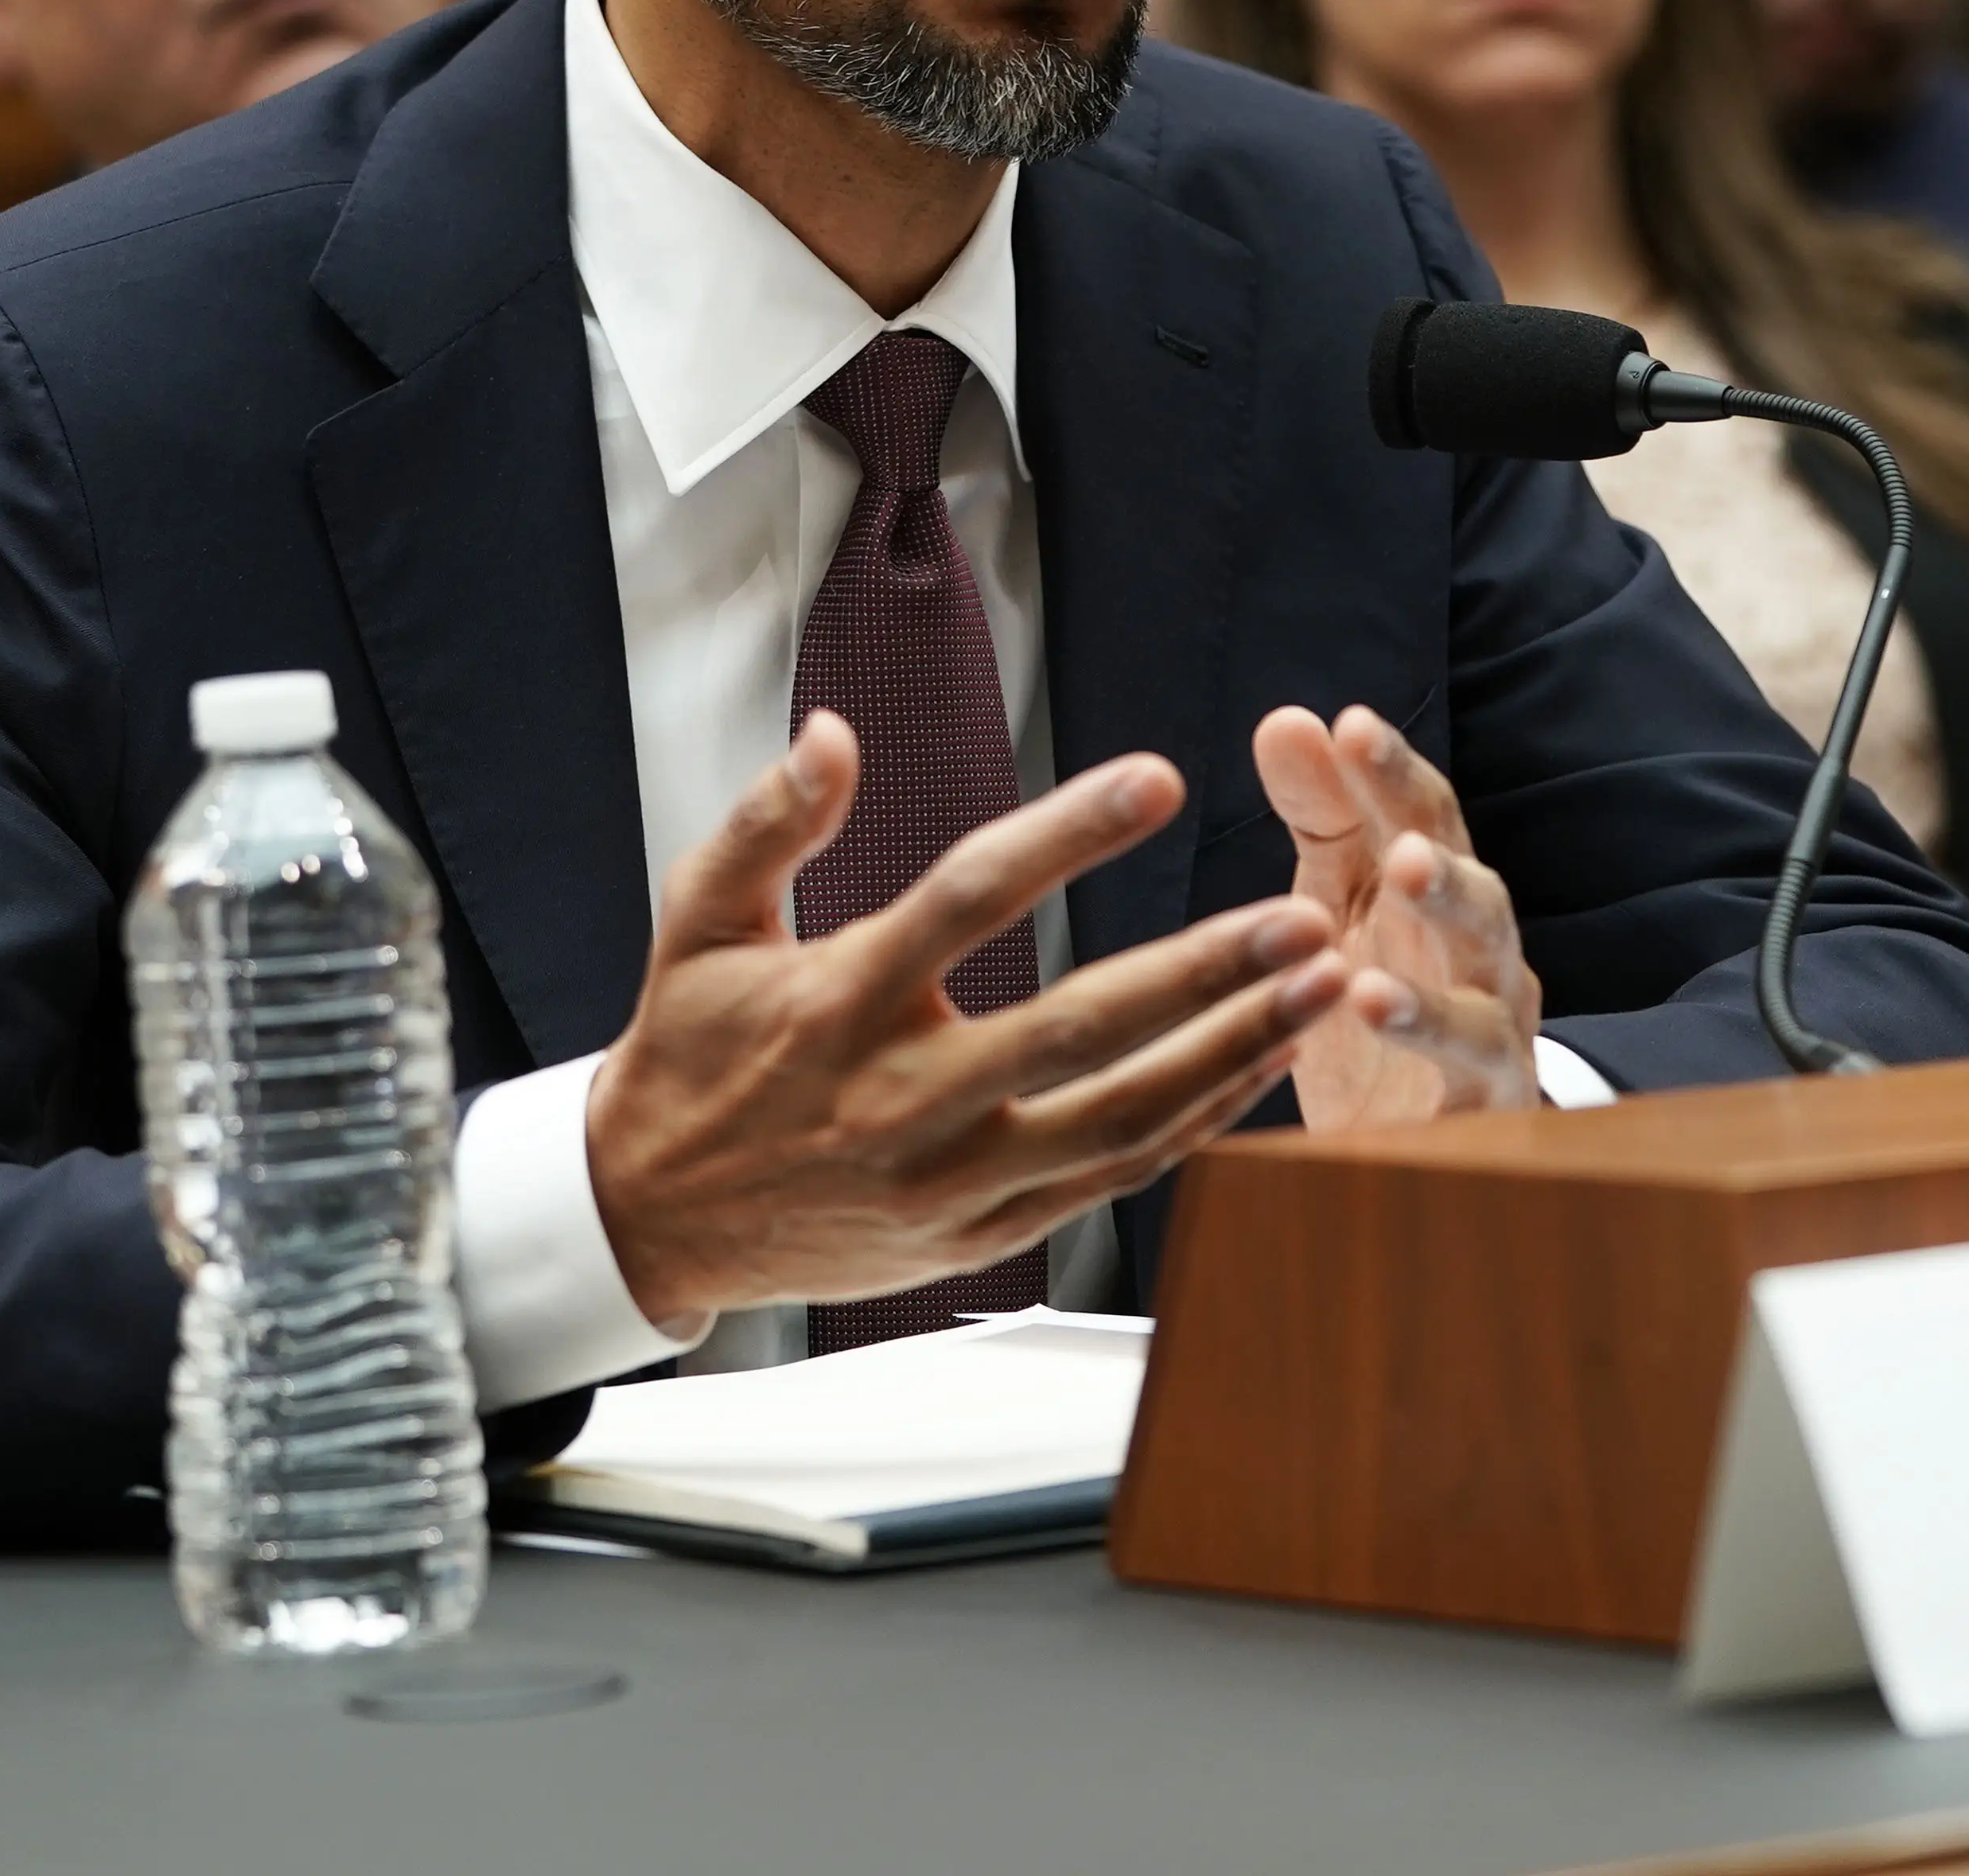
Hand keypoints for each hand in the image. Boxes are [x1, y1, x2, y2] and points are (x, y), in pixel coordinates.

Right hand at [586, 713, 1352, 1327]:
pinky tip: (1257, 1072)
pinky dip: (1193, 1130)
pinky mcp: (975, 1234)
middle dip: (1206, 973)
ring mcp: (948, 1179)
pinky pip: (1108, 1184)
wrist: (651, 1215)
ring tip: (1318, 991)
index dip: (1068, 835)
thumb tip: (833, 734)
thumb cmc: (687, 1054)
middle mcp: (903, 1098)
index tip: (1159, 781)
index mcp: (839, 1002)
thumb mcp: (697, 920)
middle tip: (1302, 917)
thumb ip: (767, 822)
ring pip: (1118, 1120)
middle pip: (1081, 1028)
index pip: (970, 899)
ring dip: (1230, 1055)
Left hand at [1260, 704, 1547, 1128]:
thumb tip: (1287, 720)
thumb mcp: (1336, 901)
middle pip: (1477, 901)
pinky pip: (1468, 1075)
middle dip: (1442, 873)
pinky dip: (1428, 1044)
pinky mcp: (1484, 1109)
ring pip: (1486, 996)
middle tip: (1402, 848)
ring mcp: (1491, 1034)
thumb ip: (1320, 816)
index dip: (1395, 777)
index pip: (1427, 822)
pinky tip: (1373, 1012)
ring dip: (1439, 984)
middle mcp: (1479, 957)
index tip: (1350, 728)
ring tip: (1385, 954)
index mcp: (1437, 898)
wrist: (1406, 1139)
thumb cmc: (1372, 999)